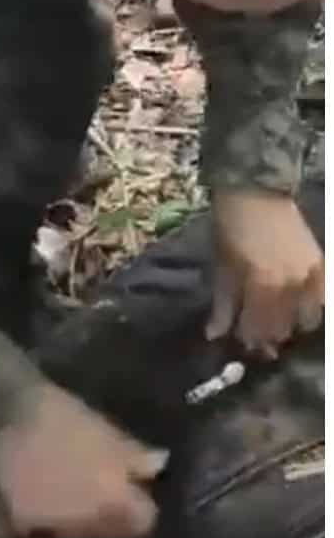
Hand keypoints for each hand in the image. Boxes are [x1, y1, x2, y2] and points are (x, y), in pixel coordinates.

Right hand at [0, 382, 167, 537]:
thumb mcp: (94, 425)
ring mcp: (47, 532)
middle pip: (107, 527)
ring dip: (74, 510)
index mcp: (113, 500)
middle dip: (108, 508)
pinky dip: (42, 510)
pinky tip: (36, 485)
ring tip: (65, 480)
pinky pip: (39, 523)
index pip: (145, 518)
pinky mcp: (12, 530)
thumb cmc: (46, 419)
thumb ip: (130, 452)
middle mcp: (85, 527)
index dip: (141, 498)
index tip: (136, 480)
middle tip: (101, 479)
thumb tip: (160, 466)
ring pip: (72, 527)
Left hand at [207, 190, 323, 356]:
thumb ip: (223, 305)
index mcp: (263, 285)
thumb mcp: (222, 268)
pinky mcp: (322, 266)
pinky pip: (321, 301)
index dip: (249, 341)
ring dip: (290, 326)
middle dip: (268, 338)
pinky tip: (296, 310)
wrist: (255, 194)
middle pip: (283, 329)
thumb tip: (214, 335)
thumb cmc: (231, 229)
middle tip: (256, 337)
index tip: (241, 343)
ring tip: (275, 322)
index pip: (259, 329)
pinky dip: (310, 310)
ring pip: (306, 320)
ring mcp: (311, 276)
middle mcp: (292, 285)